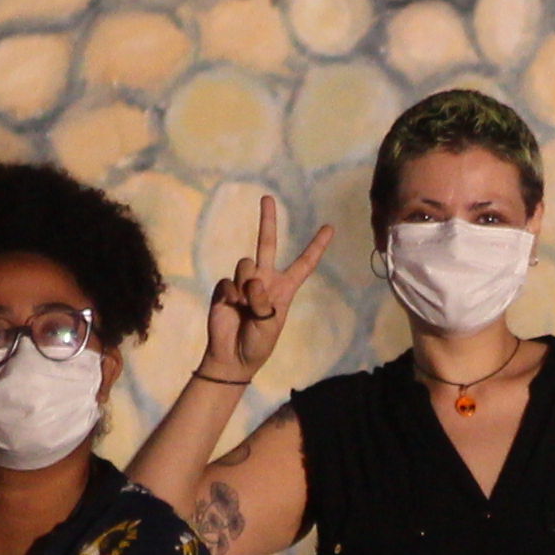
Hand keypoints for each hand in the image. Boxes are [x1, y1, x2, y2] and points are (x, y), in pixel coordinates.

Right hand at [206, 196, 334, 382]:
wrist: (232, 356)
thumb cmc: (257, 344)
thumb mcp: (269, 325)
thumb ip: (263, 302)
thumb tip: (252, 281)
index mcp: (284, 289)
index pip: (304, 264)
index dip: (316, 246)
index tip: (330, 228)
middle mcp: (265, 280)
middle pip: (267, 244)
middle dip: (268, 220)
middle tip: (267, 197)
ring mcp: (243, 282)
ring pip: (246, 264)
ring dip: (246, 285)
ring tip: (245, 307)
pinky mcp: (225, 288)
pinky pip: (229, 282)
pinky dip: (232, 295)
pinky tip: (231, 307)